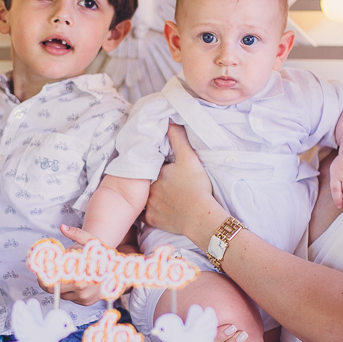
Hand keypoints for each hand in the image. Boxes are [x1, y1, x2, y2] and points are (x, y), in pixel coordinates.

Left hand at [37, 224, 106, 305]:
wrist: (122, 271)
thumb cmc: (106, 256)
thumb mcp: (93, 242)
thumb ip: (77, 234)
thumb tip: (63, 227)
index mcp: (78, 276)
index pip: (50, 282)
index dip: (42, 277)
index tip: (40, 270)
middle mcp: (80, 290)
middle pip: (53, 290)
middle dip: (49, 280)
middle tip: (49, 271)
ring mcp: (83, 298)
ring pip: (61, 294)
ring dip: (59, 286)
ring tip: (65, 273)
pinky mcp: (86, 303)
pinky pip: (71, 298)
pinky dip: (69, 291)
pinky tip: (75, 280)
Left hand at [145, 124, 219, 239]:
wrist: (200, 216)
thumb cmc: (195, 187)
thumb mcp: (189, 158)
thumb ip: (178, 139)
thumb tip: (169, 121)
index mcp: (155, 173)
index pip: (149, 165)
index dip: (153, 164)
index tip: (160, 166)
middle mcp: (147, 189)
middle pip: (145, 182)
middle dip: (149, 180)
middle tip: (159, 180)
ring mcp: (148, 206)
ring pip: (142, 198)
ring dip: (146, 195)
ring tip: (155, 194)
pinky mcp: (152, 220)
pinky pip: (143, 216)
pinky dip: (146, 212)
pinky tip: (150, 209)